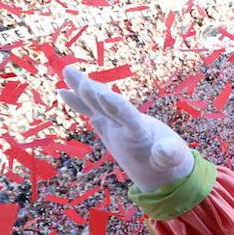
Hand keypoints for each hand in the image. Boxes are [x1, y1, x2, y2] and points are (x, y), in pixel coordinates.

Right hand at [59, 66, 193, 192]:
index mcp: (141, 129)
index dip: (115, 106)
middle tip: (82, 82)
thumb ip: (168, 154)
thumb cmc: (169, 162)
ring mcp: (116, 122)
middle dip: (96, 94)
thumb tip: (165, 150)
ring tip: (68, 72)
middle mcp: (127, 122)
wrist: (162, 161)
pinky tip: (62, 91)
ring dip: (84, 89)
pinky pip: (90, 111)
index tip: (103, 94)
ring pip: (97, 103)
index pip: (127, 115)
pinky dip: (78, 102)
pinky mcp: (108, 126)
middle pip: (109, 105)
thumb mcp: (171, 158)